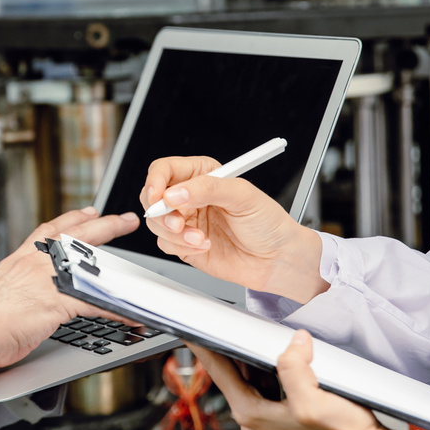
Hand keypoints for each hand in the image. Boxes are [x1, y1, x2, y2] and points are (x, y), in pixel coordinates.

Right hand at [0, 207, 139, 367]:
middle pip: (76, 235)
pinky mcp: (56, 303)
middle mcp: (34, 264)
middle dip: (103, 224)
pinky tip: (132, 311)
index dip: (69, 221)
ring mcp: (47, 281)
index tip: (85, 212)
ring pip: (90, 262)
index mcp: (16, 263)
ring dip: (118, 260)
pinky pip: (96, 302)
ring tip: (138, 270)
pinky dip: (117, 308)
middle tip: (122, 219)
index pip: (48, 233)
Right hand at [141, 156, 326, 303]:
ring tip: (199, 237)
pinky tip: (204, 245)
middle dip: (160, 211)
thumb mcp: (243, 196)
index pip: (165, 170)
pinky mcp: (184, 244)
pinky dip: (182, 247)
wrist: (277, 259)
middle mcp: (191, 196)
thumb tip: (175, 193)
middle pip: (152, 196)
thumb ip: (207, 189)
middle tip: (177, 222)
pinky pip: (166, 244)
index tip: (158, 196)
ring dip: (175, 233)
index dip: (155, 181)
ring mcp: (186, 221)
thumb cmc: (268, 223)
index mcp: (203, 175)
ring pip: (156, 222)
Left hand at [189, 333, 397, 429]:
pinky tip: (285, 364)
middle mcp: (258, 424)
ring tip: (259, 342)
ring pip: (257, 385)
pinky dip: (274, 377)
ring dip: (258, 365)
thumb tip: (293, 343)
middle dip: (235, 353)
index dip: (204, 350)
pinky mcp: (289, 425)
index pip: (221, 374)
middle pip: (238, 378)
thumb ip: (294, 366)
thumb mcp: (312, 398)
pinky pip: (273, 394)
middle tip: (228, 328)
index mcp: (254, 416)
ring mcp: (274, 427)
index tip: (190, 333)